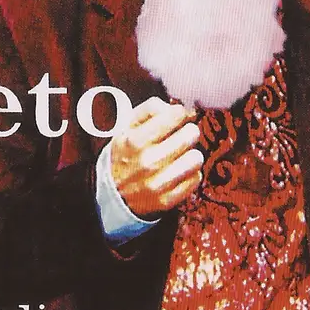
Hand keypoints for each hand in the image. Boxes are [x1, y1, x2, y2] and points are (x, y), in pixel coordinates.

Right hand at [109, 97, 203, 219]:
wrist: (113, 194)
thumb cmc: (125, 154)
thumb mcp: (126, 126)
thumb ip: (150, 109)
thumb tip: (176, 108)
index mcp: (135, 141)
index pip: (175, 115)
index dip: (179, 114)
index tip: (176, 118)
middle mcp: (147, 162)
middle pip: (191, 134)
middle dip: (188, 132)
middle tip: (181, 136)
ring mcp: (157, 183)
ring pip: (196, 158)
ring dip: (191, 155)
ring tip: (181, 156)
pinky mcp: (167, 200)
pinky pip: (195, 179)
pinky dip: (190, 174)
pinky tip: (178, 173)